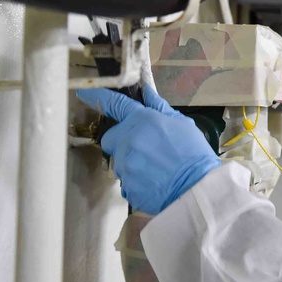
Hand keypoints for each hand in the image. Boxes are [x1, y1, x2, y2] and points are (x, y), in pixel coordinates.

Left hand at [76, 85, 220, 214]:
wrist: (197, 189)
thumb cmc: (194, 153)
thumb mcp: (182, 124)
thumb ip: (159, 108)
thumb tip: (147, 92)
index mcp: (141, 121)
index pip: (114, 105)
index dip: (98, 97)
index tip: (83, 93)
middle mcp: (128, 141)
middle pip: (110, 139)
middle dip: (121, 142)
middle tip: (144, 149)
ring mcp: (125, 165)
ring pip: (120, 162)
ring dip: (133, 164)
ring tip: (156, 170)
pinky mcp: (126, 187)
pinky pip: (127, 182)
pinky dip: (138, 182)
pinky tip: (155, 182)